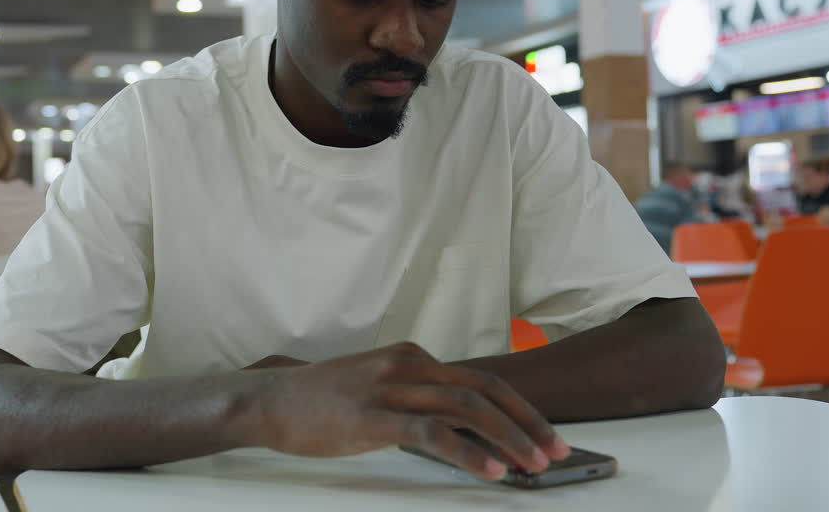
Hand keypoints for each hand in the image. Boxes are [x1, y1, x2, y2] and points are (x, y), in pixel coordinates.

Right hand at [251, 342, 568, 480]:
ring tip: (534, 466)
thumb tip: (461, 428)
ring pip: (467, 407)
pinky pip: (433, 431)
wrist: (270, 400)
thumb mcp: (375, 389)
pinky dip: (468, 451)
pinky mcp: (374, 416)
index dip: (520, 409)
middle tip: (558, 453)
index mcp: (412, 358)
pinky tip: (491, 470)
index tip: (546, 436)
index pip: (481, 380)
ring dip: (509, 438)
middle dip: (528, 421)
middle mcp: (408, 365)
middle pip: (485, 389)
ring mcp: (391, 388)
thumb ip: (415, 398)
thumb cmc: (321, 402)